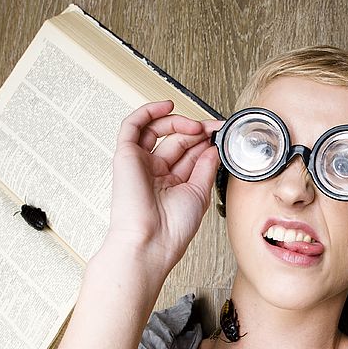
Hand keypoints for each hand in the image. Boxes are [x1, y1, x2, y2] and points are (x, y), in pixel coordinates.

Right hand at [104, 100, 221, 272]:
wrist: (151, 241)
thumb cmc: (172, 228)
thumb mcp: (199, 193)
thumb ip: (206, 166)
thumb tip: (213, 147)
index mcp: (173, 184)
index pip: (190, 153)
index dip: (206, 141)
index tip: (222, 133)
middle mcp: (155, 172)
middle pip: (177, 140)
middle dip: (197, 131)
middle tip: (213, 128)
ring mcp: (140, 163)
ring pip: (157, 129)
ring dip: (179, 122)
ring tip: (197, 126)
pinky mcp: (125, 156)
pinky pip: (133, 126)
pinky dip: (148, 112)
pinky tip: (167, 107)